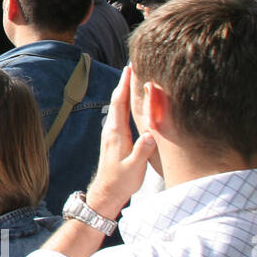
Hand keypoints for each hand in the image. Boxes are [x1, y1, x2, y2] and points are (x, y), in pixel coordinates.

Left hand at [86, 65, 155, 218]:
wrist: (107, 192)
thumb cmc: (121, 181)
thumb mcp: (134, 167)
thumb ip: (141, 151)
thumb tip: (149, 135)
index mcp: (116, 133)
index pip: (120, 103)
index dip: (125, 84)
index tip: (130, 67)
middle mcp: (111, 129)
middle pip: (117, 99)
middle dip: (124, 81)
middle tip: (132, 64)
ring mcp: (112, 132)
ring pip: (118, 106)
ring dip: (124, 90)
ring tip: (132, 76)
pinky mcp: (115, 137)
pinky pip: (120, 114)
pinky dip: (125, 102)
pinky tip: (131, 100)